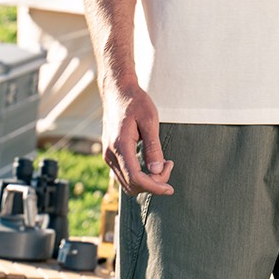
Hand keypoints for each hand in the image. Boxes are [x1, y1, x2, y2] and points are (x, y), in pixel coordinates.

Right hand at [101, 80, 173, 196]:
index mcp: (120, 146)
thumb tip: (156, 171)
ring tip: (163, 163)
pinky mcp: (110, 154)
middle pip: (132, 185)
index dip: (154, 187)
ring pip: (127, 182)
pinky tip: (152, 162)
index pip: (136, 178)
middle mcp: (110, 154)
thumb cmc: (135, 102)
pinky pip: (125, 174)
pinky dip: (139, 175)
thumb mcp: (150, 120)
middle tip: (169, 164)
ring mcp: (108, 155)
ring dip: (146, 180)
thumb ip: (153, 147)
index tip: (170, 188)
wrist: (117, 91)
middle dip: (153, 183)